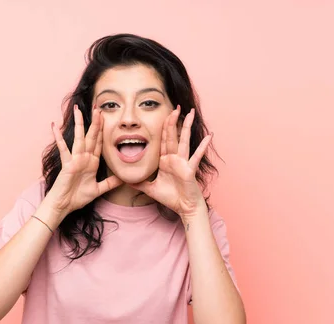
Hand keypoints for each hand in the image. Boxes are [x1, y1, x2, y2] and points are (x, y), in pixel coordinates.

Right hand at [45, 105, 122, 215]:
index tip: (106, 118)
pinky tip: (54, 126)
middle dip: (95, 122)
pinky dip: (58, 138)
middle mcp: (83, 158)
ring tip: (78, 110)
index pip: (99, 143)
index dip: (103, 131)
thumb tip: (124, 179)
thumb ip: (110, 183)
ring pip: (79, 138)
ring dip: (79, 124)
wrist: (64, 205)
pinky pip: (63, 149)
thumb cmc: (77, 197)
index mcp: (91, 162)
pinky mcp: (67, 164)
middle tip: (98, 107)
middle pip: (91, 136)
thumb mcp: (98, 189)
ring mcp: (75, 159)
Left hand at [130, 106, 210, 220]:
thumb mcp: (149, 189)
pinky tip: (209, 136)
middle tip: (175, 107)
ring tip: (189, 113)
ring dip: (186, 127)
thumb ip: (138, 183)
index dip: (162, 128)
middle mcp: (174, 159)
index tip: (163, 115)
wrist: (184, 207)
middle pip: (172, 136)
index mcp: (165, 161)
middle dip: (172, 121)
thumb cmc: (170, 197)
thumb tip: (124, 180)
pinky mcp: (190, 169)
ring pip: (183, 141)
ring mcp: (183, 162)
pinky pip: (196, 155)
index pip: (162, 141)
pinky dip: (202, 146)